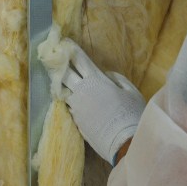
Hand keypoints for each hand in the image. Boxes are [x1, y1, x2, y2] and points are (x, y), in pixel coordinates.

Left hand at [60, 45, 144, 162]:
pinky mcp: (75, 121)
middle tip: (54, 59)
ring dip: (62, 84)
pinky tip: (72, 100)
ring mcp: (76, 107)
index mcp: (96, 80)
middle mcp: (81, 91)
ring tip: (60, 79)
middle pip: (64, 73)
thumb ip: (116, 79)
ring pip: (63, 90)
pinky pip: (69, 106)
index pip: (79, 59)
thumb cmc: (132, 114)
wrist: (124, 143)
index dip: (71, 49)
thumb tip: (106, 74)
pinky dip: (70, 101)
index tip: (64, 43)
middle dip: (59, 64)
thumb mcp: (131, 91)